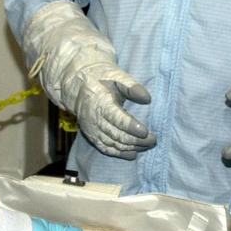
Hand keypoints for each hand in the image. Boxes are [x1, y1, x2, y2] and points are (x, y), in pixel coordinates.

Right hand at [22, 0, 155, 159]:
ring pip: (112, 143)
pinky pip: (104, 148)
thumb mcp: (117, 75)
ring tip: (147, 146)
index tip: (146, 131)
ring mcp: (91, 128)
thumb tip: (147, 98)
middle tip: (153, 140)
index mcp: (100, 101)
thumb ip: (132, 86)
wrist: (78, 82)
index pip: (116, 118)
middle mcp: (93, 117)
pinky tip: (132, 154)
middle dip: (136, 140)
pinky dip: (118, 153)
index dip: (131, 126)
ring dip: (130, 147)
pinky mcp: (91, 134)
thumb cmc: (102, 77)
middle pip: (116, 134)